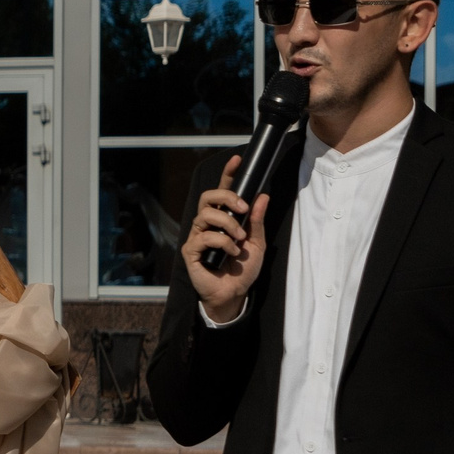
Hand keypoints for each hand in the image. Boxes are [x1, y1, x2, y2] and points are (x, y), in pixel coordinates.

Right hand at [183, 155, 270, 322]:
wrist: (234, 294)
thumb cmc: (242, 269)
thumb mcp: (257, 243)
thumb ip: (258, 221)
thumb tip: (262, 196)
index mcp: (223, 219)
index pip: (222, 192)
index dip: (227, 175)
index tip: (237, 160)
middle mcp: (207, 224)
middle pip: (208, 197)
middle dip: (226, 197)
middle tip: (243, 208)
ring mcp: (197, 236)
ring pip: (206, 215)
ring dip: (228, 224)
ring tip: (240, 238)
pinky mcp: (191, 251)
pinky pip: (204, 237)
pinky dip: (222, 242)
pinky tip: (231, 253)